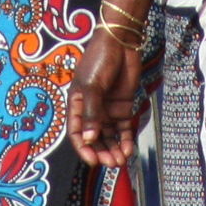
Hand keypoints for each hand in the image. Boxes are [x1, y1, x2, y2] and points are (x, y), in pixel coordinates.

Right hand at [67, 26, 144, 166]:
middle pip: (95, 138)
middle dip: (102, 152)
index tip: (93, 161)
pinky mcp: (123, 106)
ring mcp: (108, 109)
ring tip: (121, 161)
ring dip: (114, 149)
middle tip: (111, 164)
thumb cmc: (99, 60)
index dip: (84, 148)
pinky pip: (123, 128)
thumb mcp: (92, 86)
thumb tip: (89, 139)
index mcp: (76, 104)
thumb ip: (91, 113)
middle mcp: (91, 110)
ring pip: (110, 136)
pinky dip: (126, 139)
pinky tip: (129, 149)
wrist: (121, 42)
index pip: (77, 132)